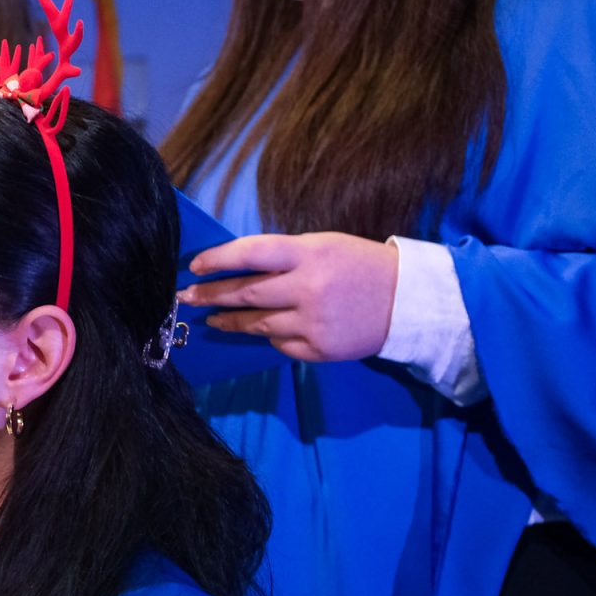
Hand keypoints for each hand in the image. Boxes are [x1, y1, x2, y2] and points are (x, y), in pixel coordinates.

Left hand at [179, 232, 398, 362]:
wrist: (407, 301)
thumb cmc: (360, 266)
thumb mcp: (325, 246)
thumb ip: (285, 257)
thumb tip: (239, 269)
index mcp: (310, 254)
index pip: (252, 253)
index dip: (219, 259)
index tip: (195, 266)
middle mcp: (308, 288)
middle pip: (246, 293)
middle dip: (211, 295)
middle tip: (187, 297)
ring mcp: (312, 322)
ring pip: (256, 324)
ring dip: (230, 321)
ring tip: (213, 319)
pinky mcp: (318, 349)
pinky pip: (279, 344)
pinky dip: (270, 336)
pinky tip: (263, 331)